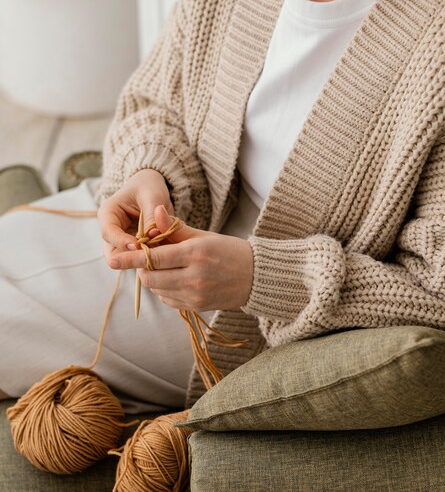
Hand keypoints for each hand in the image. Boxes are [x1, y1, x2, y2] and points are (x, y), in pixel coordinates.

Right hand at [97, 169, 173, 263]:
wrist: (152, 188)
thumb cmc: (148, 187)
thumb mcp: (152, 196)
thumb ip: (151, 215)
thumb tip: (153, 236)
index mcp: (108, 214)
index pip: (109, 232)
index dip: (121, 241)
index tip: (137, 246)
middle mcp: (112, 231)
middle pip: (114, 253)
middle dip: (130, 258)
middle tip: (148, 258)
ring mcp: (123, 241)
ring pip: (128, 260)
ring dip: (142, 259)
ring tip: (160, 257)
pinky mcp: (136, 248)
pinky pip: (141, 258)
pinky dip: (152, 258)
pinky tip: (165, 257)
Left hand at [108, 205, 253, 311]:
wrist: (256, 277)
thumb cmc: (228, 250)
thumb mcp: (203, 236)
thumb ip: (175, 229)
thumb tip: (156, 212)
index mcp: (195, 253)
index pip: (155, 257)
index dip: (130, 259)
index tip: (111, 259)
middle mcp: (195, 276)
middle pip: (151, 277)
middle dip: (142, 268)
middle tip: (149, 258)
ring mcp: (196, 295)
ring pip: (157, 290)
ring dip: (153, 279)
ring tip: (166, 267)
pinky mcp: (197, 307)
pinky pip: (168, 300)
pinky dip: (165, 290)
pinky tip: (176, 280)